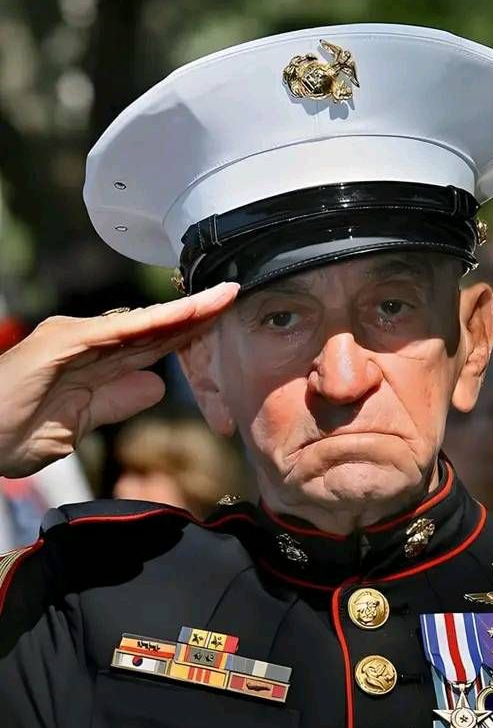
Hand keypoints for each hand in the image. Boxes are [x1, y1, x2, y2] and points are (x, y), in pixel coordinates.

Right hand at [0, 283, 238, 477]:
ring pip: (142, 323)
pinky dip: (151, 324)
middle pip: (154, 328)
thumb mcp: (79, 424)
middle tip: (235, 296)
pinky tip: (182, 315)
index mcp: (93, 363)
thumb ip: (116, 402)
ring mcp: (76, 339)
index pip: (151, 345)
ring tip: (223, 297)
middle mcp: (88, 343)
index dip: (188, 334)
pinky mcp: (63, 342)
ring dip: (184, 311)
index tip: (222, 324)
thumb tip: (155, 387)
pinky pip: (117, 332)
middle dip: (197, 314)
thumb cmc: (12, 430)